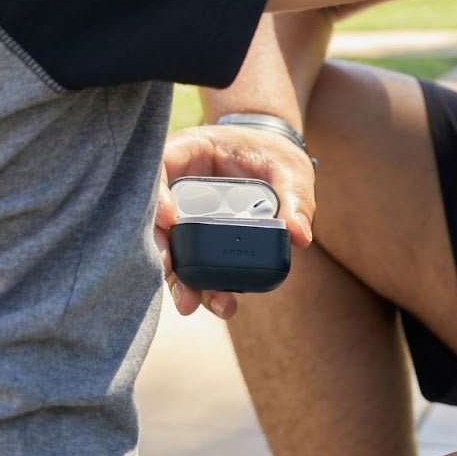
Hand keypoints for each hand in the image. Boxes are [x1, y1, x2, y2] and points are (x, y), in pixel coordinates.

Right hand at [155, 125, 316, 320]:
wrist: (274, 163)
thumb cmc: (274, 155)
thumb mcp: (288, 168)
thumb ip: (294, 196)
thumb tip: (299, 235)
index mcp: (190, 151)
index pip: (161, 167)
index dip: (157, 194)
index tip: (169, 219)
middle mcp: (179, 185)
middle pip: (158, 218)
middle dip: (163, 251)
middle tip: (173, 275)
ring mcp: (185, 214)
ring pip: (173, 247)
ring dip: (181, 278)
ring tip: (193, 303)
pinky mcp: (198, 239)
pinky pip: (193, 262)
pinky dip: (202, 285)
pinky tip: (219, 303)